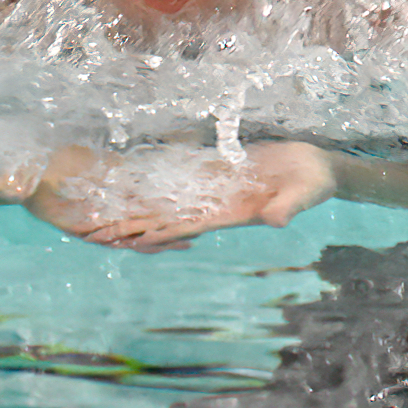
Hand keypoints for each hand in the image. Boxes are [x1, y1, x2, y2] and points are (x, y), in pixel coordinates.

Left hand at [23, 141, 337, 252]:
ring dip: (138, 204)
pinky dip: (160, 180)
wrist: (319, 167)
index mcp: (230, 214)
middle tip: (89, 229)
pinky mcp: (220, 171)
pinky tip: (136, 177)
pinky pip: (184, 178)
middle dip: (131, 224)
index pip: (182, 227)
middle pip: (165, 217)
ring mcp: (215, 189)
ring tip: (102, 205)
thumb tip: (274, 221)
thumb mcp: (304, 195)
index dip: (151, 234)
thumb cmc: (315, 183)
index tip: (121, 241)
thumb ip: (288, 207)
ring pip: (169, 199)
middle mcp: (216, 206)